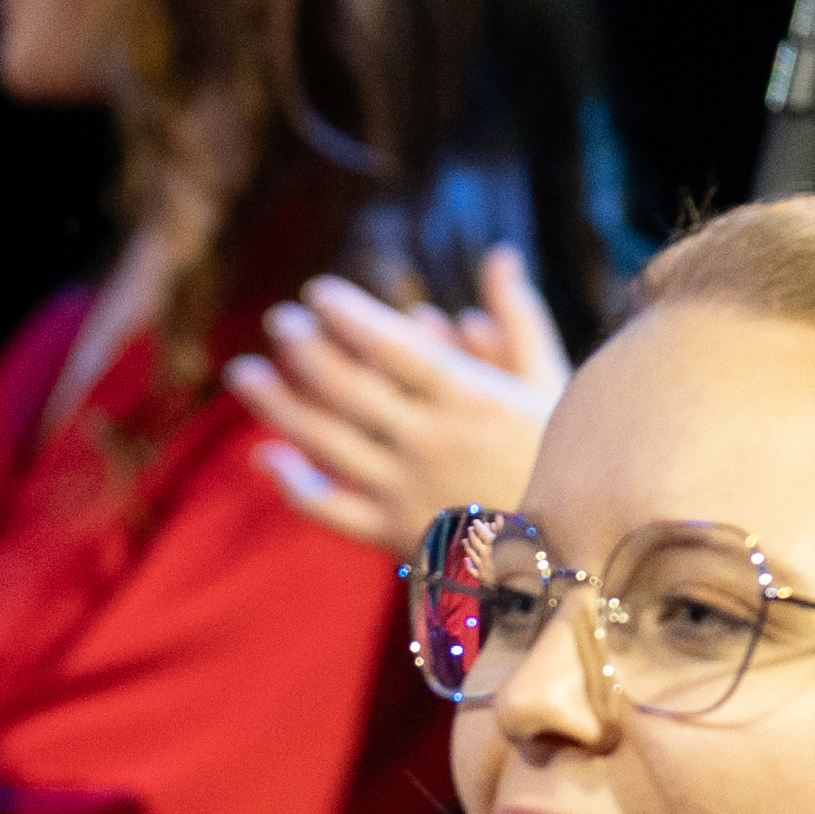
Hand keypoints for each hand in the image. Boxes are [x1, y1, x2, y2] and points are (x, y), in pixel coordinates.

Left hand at [223, 248, 574, 549]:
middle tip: (279, 320)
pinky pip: (329, 509)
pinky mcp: (391, 534)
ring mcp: (405, 490)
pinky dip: (293, 483)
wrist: (571, 558)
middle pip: (350, 389)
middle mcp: (430, 443)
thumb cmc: (562, 460)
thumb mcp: (551, 383)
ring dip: (279, 404)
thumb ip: (518, 318)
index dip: (351, 316)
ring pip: (326, 443)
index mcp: (471, 401)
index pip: (396, 348)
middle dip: (306, 349)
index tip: (317, 291)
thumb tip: (500, 255)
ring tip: (244, 371)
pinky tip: (264, 454)